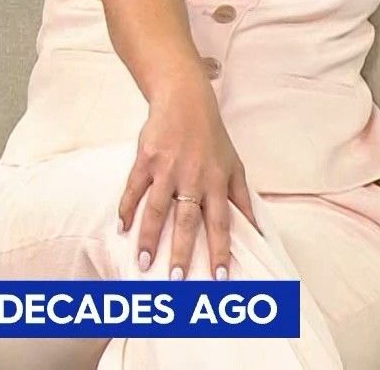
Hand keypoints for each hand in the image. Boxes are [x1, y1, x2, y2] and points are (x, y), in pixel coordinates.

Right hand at [117, 78, 254, 280]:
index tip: (218, 277)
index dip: (219, 250)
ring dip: (149, 237)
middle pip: (186, 221)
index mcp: (216, 182)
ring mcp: (167, 168)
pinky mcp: (146, 158)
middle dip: (181, 251)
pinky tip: (122, 227)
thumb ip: (242, 199)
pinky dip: (127, 207)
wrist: (184, 99)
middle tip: (176, 279)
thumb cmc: (212, 136)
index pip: (220, 223)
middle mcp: (192, 177)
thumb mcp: (234, 165)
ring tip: (144, 262)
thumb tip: (257, 230)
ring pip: (157, 208)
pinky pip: (134, 187)